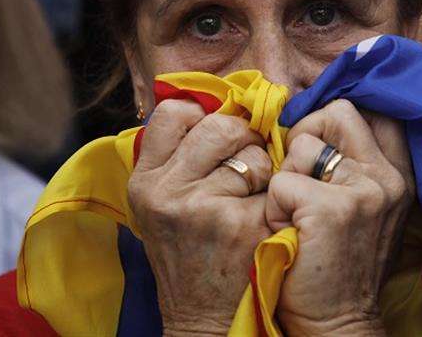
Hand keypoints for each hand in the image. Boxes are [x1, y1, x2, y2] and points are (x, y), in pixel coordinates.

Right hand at [128, 100, 273, 335]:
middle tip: (245, 165)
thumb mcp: (161, 205)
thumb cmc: (189, 254)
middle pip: (219, 126)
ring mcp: (203, 206)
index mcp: (144, 181)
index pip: (174, 112)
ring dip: (262, 170)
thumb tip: (214, 106)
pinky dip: (276, 199)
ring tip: (250, 199)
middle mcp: (167, 190)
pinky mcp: (240, 224)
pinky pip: (274, 184)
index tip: (217, 137)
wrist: (203, 317)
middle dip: (242, 139)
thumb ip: (177, 158)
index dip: (203, 116)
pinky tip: (263, 222)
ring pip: (252, 153)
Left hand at [266, 99, 414, 335]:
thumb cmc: (336, 265)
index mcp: (398, 175)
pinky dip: (273, 207)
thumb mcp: (361, 210)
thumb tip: (314, 117)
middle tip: (300, 173)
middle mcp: (387, 177)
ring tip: (295, 215)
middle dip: (308, 132)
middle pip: (338, 111)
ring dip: (287, 176)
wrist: (337, 323)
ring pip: (303, 143)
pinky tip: (287, 234)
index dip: (337, 118)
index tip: (320, 141)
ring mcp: (363, 189)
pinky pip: (281, 181)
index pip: (375, 110)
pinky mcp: (331, 208)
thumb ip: (352, 164)